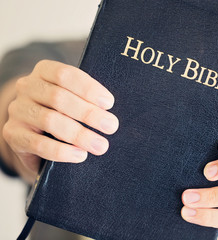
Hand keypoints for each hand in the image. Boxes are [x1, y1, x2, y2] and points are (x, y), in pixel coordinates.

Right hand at [2, 60, 118, 181]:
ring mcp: (18, 110)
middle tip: (111, 126)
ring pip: (50, 121)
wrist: (34, 133)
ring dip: (79, 134)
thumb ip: (87, 99)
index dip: (88, 88)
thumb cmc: (63, 111)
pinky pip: (38, 144)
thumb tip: (111, 113)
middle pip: (59, 98)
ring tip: (100, 145)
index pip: (65, 74)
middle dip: (89, 113)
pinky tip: (79, 155)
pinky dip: (61, 151)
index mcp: (44, 71)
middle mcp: (27, 87)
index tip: (109, 103)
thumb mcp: (73, 98)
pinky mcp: (13, 134)